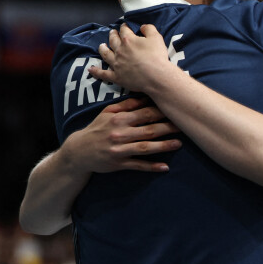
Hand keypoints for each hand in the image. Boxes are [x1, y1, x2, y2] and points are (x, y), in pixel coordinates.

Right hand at [61, 98, 180, 173]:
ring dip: (163, 146)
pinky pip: (138, 166)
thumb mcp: (107, 112)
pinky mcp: (119, 164)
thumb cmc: (97, 128)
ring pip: (145, 148)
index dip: (161, 112)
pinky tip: (165, 167)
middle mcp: (120, 134)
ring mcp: (120, 150)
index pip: (145, 114)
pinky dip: (151, 166)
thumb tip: (145, 96)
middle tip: (184, 126)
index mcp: (119, 119)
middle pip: (148, 130)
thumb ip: (126, 105)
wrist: (79, 151)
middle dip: (167, 128)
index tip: (175, 110)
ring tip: (179, 144)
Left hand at [89, 23, 170, 92]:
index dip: (124, 27)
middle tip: (112, 33)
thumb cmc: (157, 56)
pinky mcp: (116, 76)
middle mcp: (120, 51)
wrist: (156, 76)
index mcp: (129, 40)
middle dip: (112, 35)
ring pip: (105, 54)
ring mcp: (116, 64)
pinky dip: (96, 71)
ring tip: (101, 46)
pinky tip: (91, 69)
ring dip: (102, 49)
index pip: (124, 30)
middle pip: (113, 40)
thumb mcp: (156, 37)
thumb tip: (142, 26)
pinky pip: (103, 74)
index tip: (125, 26)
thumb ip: (149, 28)